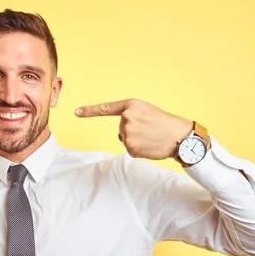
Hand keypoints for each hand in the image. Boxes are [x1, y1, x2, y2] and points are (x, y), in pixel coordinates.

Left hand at [75, 99, 192, 159]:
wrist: (179, 136)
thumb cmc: (164, 124)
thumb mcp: (146, 111)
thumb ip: (130, 117)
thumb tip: (122, 133)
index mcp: (130, 105)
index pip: (106, 108)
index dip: (89, 111)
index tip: (76, 112)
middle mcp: (126, 118)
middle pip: (121, 129)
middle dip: (133, 131)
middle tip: (150, 129)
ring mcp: (127, 133)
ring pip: (125, 140)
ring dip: (136, 141)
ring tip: (151, 137)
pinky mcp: (130, 147)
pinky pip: (130, 149)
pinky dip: (139, 150)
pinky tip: (149, 145)